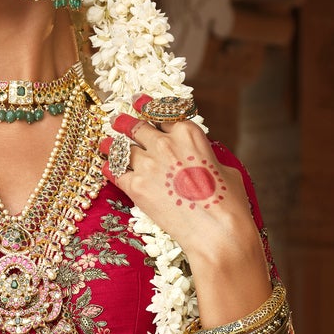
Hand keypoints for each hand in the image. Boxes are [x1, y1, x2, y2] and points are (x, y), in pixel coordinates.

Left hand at [99, 97, 261, 268]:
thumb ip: (204, 157)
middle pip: (136, 126)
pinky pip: (115, 171)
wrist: (215, 231)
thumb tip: (200, 159)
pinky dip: (110, 168)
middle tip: (117, 119)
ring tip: (105, 142)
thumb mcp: (223, 167)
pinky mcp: (135, 187)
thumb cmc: (228, 202)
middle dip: (124, 121)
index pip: (162, 113)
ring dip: (111, 144)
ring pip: (120, 147)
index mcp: (188, 133)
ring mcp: (147, 164)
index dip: (149, 107)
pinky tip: (106, 166)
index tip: (140, 102)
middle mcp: (165, 143)